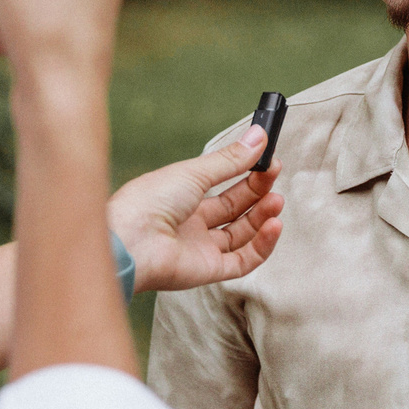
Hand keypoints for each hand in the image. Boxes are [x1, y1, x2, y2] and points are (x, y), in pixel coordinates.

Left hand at [109, 127, 282, 291]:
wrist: (131, 240)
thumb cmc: (150, 201)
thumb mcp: (193, 173)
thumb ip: (229, 160)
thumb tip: (258, 137)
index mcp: (182, 197)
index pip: (222, 186)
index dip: (246, 173)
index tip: (267, 160)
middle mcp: (191, 224)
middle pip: (234, 209)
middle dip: (257, 192)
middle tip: (274, 173)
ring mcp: (200, 249)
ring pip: (241, 235)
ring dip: (262, 217)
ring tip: (277, 200)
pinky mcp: (208, 271)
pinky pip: (242, 261)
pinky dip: (262, 245)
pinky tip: (274, 225)